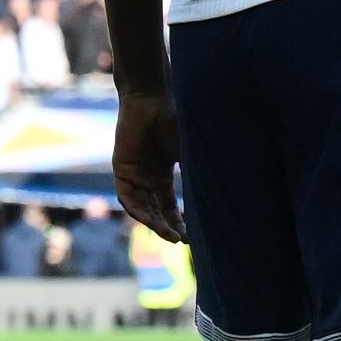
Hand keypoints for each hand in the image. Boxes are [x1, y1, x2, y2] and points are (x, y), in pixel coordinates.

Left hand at [111, 88, 184, 240]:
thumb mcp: (187, 153)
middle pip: (156, 210)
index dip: (180, 221)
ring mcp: (133, 174)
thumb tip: (219, 196)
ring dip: (155, 223)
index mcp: (163, 173)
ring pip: (142, 208)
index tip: (191, 236)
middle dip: (169, 227)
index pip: (170, 205)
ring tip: (170, 235)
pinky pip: (128, 198)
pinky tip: (152, 221)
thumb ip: (196, 174)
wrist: (151, 100)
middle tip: (182, 240)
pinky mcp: (121, 170)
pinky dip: (139, 211)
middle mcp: (147, 177)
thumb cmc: (172, 121)